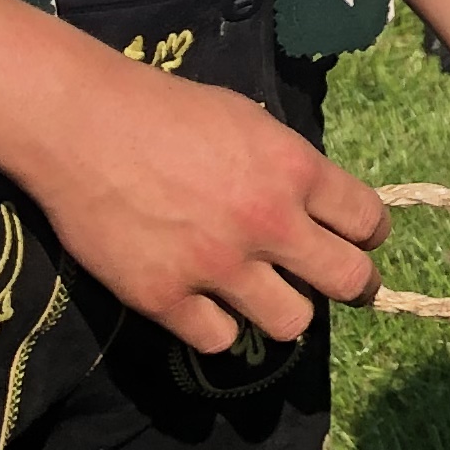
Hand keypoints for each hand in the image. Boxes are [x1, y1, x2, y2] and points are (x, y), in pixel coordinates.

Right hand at [16, 57, 387, 352]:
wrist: (81, 124)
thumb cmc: (166, 110)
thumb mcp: (249, 122)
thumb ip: (289, 169)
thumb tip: (319, 208)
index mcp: (294, 171)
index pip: (367, 222)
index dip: (366, 234)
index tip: (356, 240)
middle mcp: (267, 223)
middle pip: (349, 282)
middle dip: (350, 285)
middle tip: (331, 283)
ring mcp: (216, 265)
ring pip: (291, 323)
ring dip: (280, 308)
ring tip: (258, 292)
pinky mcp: (164, 297)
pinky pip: (218, 339)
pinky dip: (214, 325)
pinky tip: (203, 302)